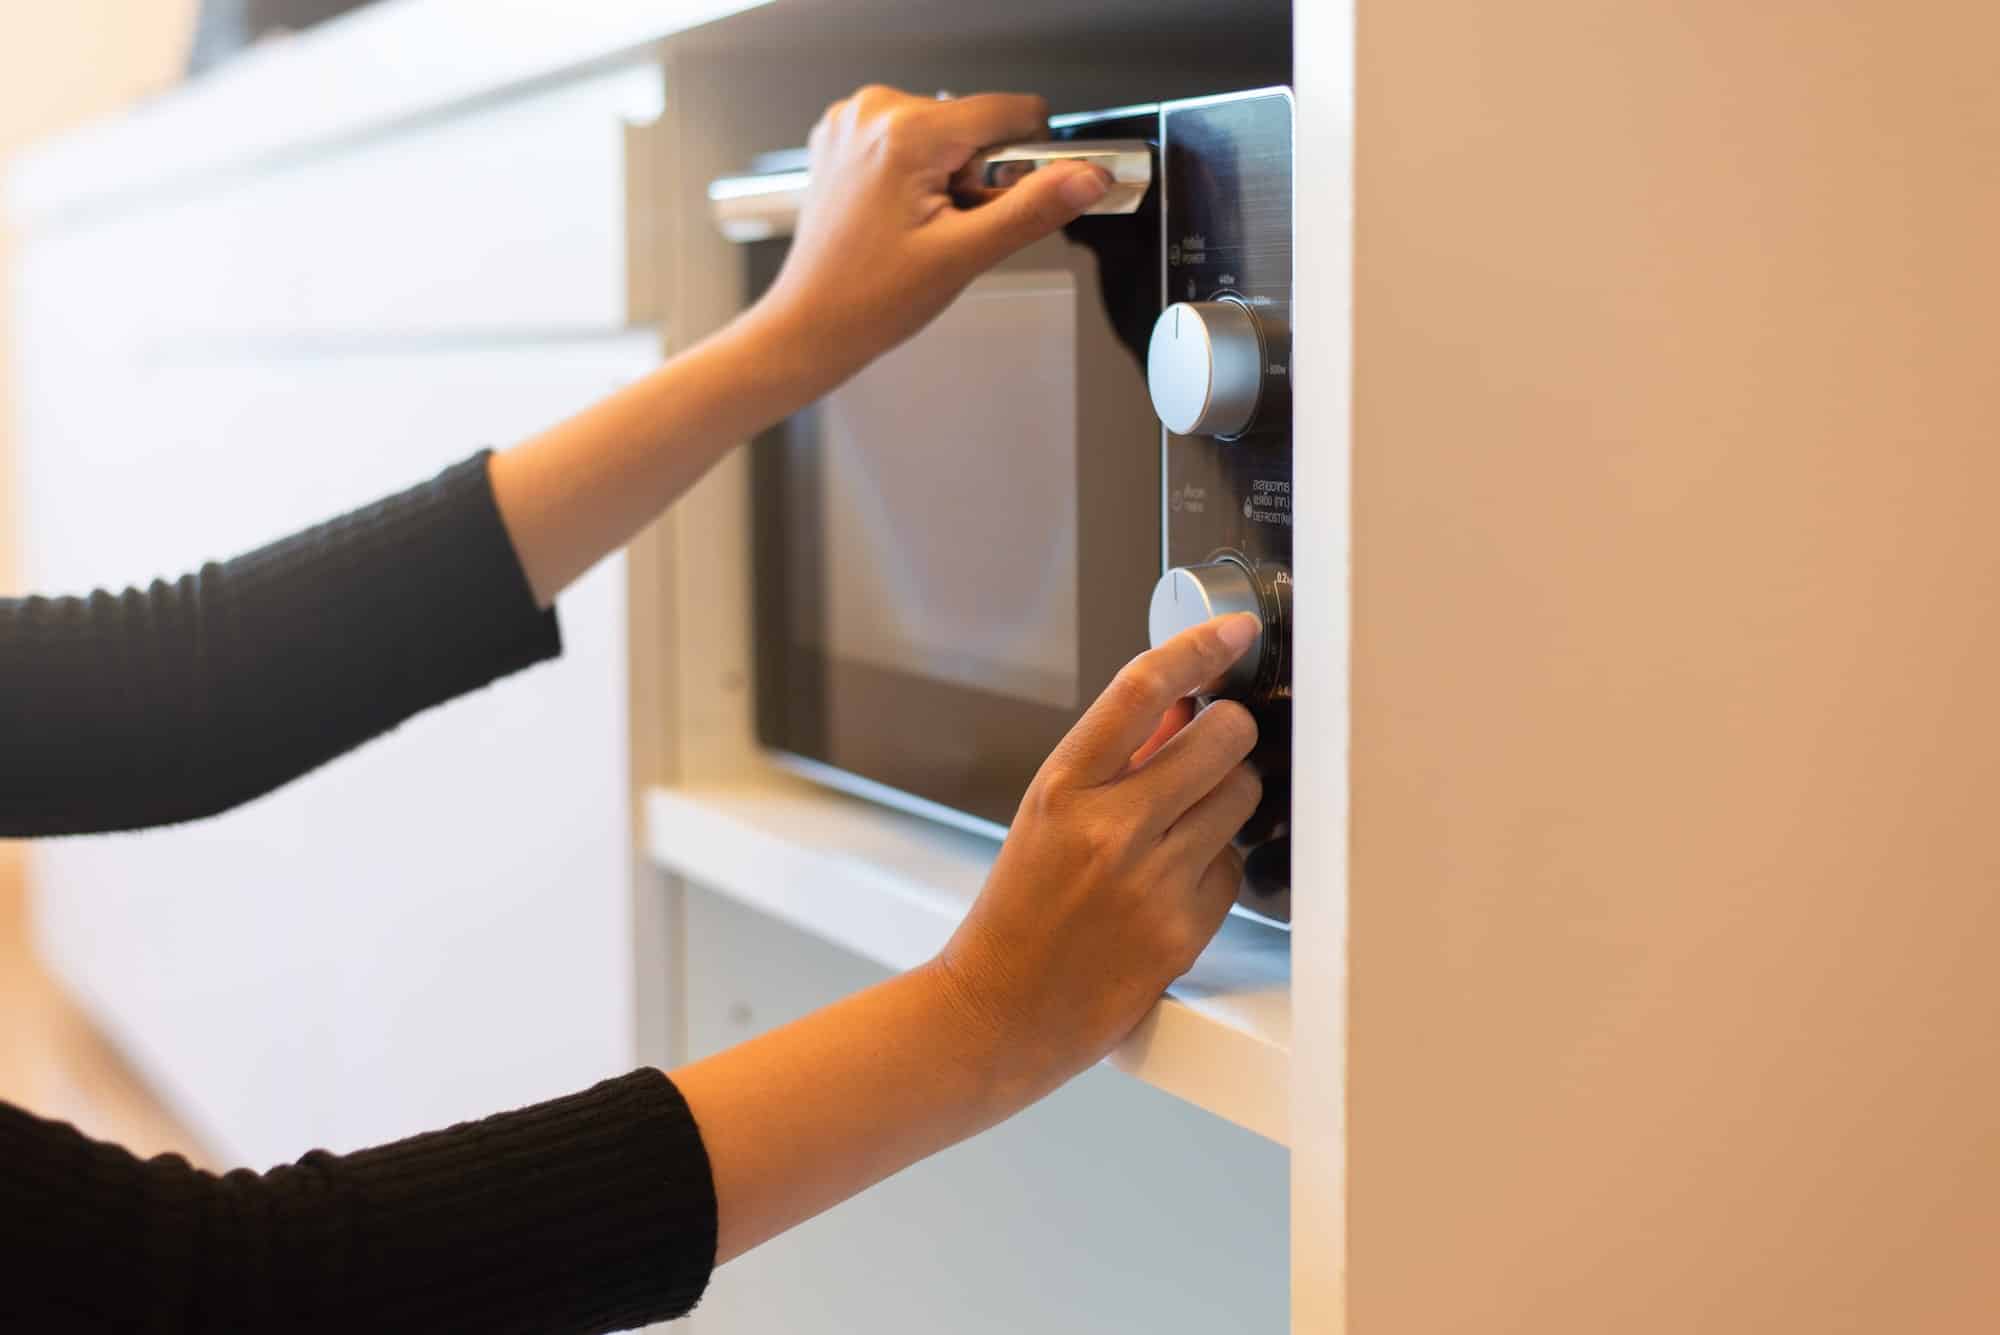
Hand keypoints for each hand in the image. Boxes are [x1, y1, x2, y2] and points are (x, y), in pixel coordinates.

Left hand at [744, 85, 1112, 394]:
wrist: (809, 325)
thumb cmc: (867, 299)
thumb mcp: (965, 256)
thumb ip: (1034, 209)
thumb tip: (1086, 177)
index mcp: (905, 131)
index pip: (1012, 111)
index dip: (1028, 161)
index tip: (1006, 203)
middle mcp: (874, 111)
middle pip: (977, 124)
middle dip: (979, 177)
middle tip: (947, 229)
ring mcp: (854, 122)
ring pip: (947, 134)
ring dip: (950, 178)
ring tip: (919, 227)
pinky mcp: (846, 137)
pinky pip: (913, 141)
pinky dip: (919, 174)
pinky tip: (900, 217)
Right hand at [931, 614, 1265, 1101]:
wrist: (999, 1013)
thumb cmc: (1017, 913)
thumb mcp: (1046, 815)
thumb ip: (1115, 758)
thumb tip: (1182, 704)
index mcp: (1062, 788)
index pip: (1143, 689)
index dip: (1199, 647)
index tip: (1232, 632)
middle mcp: (1109, 829)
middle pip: (1221, 738)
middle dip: (1228, 732)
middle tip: (1213, 745)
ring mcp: (1151, 881)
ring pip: (1242, 796)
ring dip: (1228, 796)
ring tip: (1188, 821)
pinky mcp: (1183, 930)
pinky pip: (1235, 868)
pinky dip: (1217, 865)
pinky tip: (1178, 881)